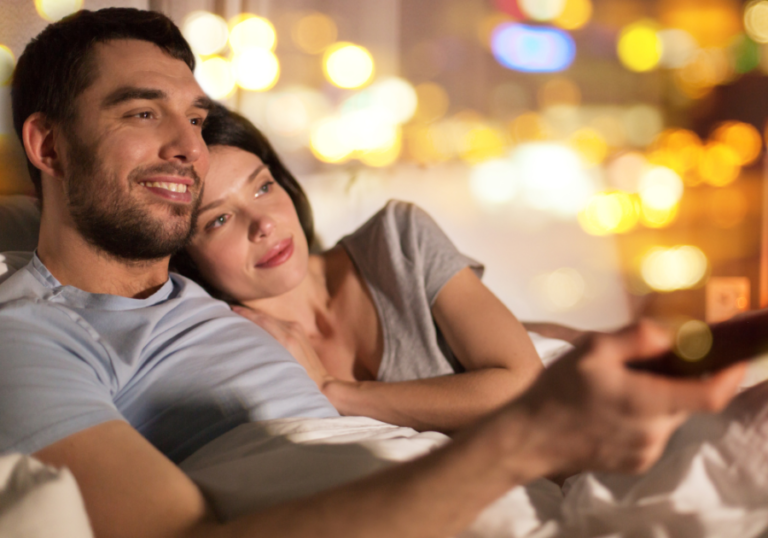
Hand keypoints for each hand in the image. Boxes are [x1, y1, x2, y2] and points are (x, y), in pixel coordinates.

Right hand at [232, 306, 333, 389]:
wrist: (321, 383)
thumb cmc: (298, 380)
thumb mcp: (279, 367)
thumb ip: (264, 352)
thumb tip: (246, 342)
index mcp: (286, 339)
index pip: (260, 320)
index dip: (244, 313)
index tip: (229, 309)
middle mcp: (291, 330)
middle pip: (263, 316)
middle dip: (246, 312)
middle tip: (228, 309)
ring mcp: (296, 328)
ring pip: (270, 318)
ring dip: (255, 316)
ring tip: (238, 314)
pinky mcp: (298, 330)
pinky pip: (278, 322)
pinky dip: (265, 321)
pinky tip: (255, 322)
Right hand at [507, 320, 744, 476]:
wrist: (530, 437)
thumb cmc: (557, 391)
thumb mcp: (592, 349)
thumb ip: (637, 337)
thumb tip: (671, 335)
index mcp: (647, 402)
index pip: (711, 394)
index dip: (731, 374)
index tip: (737, 357)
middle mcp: (654, 432)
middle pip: (687, 401)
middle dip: (676, 379)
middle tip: (644, 364)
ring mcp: (646, 451)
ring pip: (668, 417)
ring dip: (657, 398)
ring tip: (617, 387)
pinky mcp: (635, 463)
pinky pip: (653, 433)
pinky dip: (644, 416)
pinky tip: (611, 409)